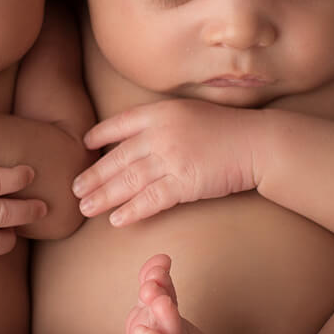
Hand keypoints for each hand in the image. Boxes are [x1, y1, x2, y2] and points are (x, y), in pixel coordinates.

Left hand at [73, 100, 263, 225]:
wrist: (257, 142)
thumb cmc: (226, 130)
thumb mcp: (188, 114)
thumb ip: (161, 124)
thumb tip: (136, 141)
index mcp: (160, 113)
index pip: (119, 124)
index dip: (99, 136)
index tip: (85, 146)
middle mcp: (161, 133)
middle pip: (118, 158)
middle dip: (93, 176)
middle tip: (75, 190)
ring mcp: (172, 157)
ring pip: (128, 181)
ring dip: (104, 197)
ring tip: (86, 208)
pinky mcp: (185, 182)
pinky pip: (151, 199)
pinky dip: (132, 211)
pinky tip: (116, 220)